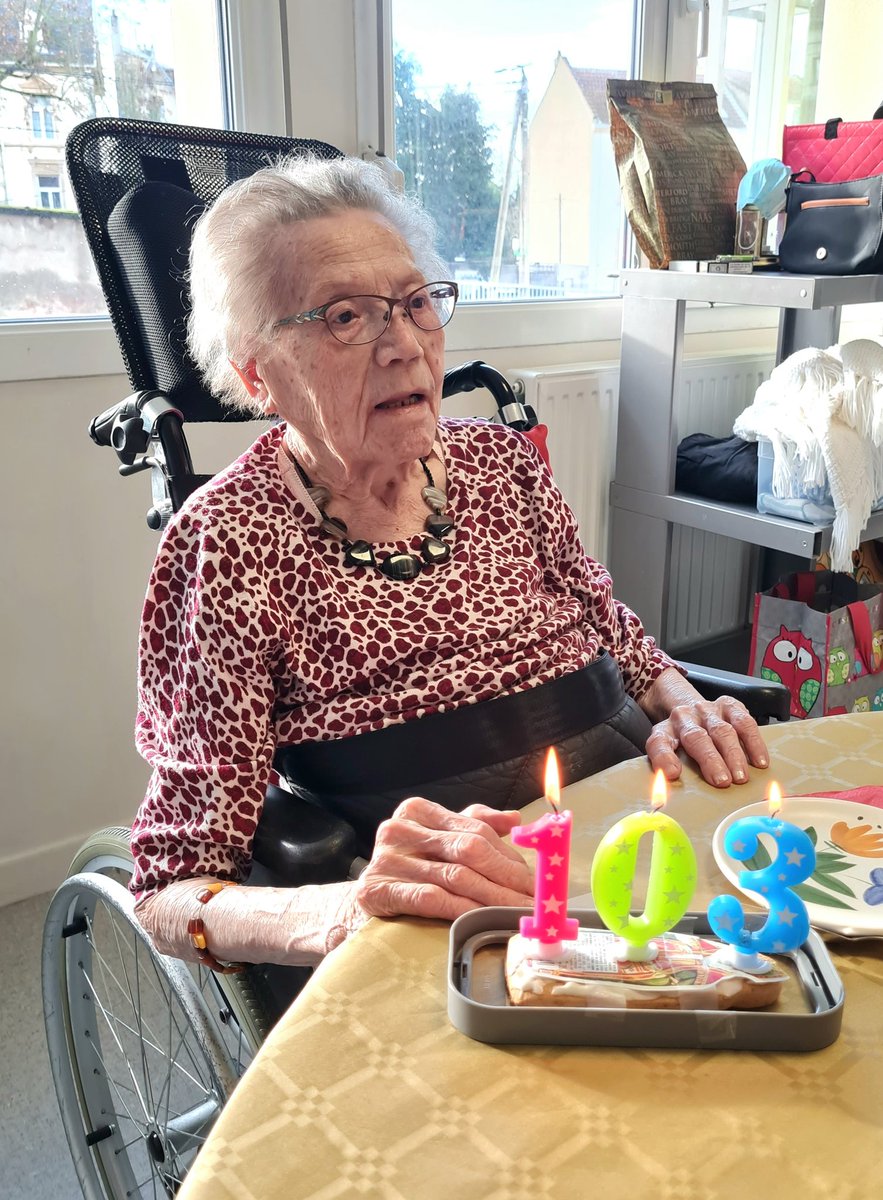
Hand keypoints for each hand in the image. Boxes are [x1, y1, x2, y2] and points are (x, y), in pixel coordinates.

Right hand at [352, 797, 533, 922]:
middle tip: (533, 900)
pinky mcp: (377, 890)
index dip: (510, 855)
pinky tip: (482, 920)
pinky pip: (432, 898)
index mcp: (417, 811)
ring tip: (517, 914)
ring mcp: (387, 859)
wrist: (359, 902)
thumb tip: (515, 819)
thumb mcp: (438, 839)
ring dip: (493, 898)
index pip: (476, 829)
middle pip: (468, 850)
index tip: (535, 879)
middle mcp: (400, 829)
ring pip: (455, 877)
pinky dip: (463, 910)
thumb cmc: (407, 870)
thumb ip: (473, 825)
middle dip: (507, 877)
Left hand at [645, 693, 768, 787]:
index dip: (664, 758)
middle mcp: (685, 717)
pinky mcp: (729, 705)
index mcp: (664, 730)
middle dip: (711, 760)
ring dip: (733, 754)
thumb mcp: (668, 751)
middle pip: (696, 737)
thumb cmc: (681, 739)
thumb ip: (667, 766)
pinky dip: (753, 742)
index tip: (673, 774)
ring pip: (722, 730)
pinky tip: (759, 760)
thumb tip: (671, 780)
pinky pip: (744, 722)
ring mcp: (708, 709)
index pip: (659, 742)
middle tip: (723, 781)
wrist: (690, 709)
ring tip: (741, 777)